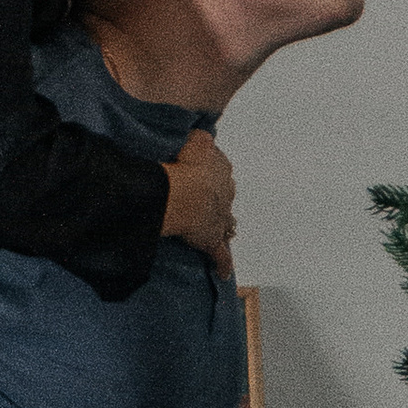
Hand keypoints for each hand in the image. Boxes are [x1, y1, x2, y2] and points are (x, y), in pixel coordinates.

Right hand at [163, 127, 235, 263]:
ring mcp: (220, 217)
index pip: (218, 167)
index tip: (196, 173)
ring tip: (210, 226)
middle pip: (222, 193)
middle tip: (199, 199)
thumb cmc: (183, 166)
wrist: (182, 194)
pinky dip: (223, 262)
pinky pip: (220, 254)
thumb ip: (201, 138)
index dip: (206, 171)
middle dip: (214, 196)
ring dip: (220, 223)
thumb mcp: (195, 140)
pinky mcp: (212, 239)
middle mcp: (225, 192)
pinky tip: (224, 271)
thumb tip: (203, 136)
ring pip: (225, 220)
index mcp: (221, 168)